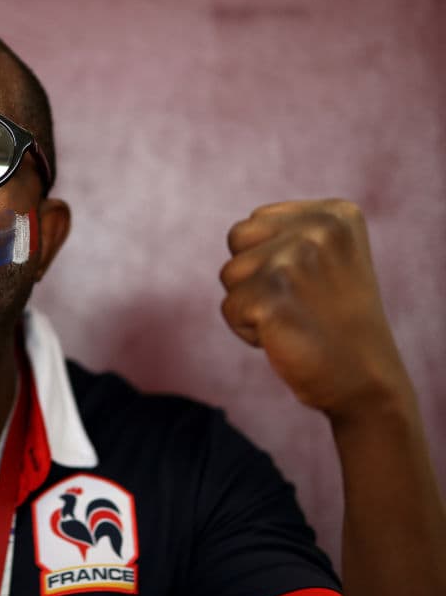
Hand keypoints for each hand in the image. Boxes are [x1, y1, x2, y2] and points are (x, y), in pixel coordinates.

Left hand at [219, 200, 409, 417]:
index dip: (268, 259)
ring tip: (294, 319)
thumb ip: (291, 232)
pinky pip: (229, 308)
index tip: (310, 284)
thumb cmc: (338, 321)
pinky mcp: (270, 298)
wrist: (365, 382)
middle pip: (237, 239)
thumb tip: (243, 228)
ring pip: (230, 274)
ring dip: (251, 303)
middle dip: (253, 275)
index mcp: (335, 213)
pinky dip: (247, 330)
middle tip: (298, 302)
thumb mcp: (328, 257)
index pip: (256, 222)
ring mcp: (293, 263)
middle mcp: (317, 230)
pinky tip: (286, 337)